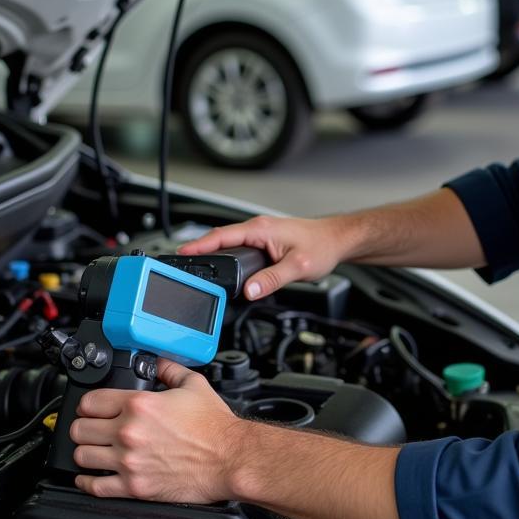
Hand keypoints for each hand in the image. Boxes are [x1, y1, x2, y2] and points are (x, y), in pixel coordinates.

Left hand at [71, 359, 244, 502]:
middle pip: (80, 429)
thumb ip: (169, 370)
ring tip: (93, 450)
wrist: (229, 458)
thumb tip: (158, 362)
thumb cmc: (214, 426)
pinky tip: (90, 477)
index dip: (89, 403)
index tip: (93, 408)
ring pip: (82, 456)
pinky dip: (87, 482)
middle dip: (83, 426)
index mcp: (139, 405)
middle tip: (91, 428)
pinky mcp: (134, 487)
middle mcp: (129, 432)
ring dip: (85, 452)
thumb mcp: (193, 384)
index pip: (90, 402)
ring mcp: (129, 462)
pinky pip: (94, 486)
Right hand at [178, 215, 347, 299]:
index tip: (182, 254)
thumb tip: (249, 291)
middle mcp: (258, 228)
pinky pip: (239, 246)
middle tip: (181, 265)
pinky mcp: (265, 240)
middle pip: (220, 238)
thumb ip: (272, 279)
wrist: (337, 240)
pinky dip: (226, 254)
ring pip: (229, 242)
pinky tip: (222, 266)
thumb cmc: (321, 246)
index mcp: (260, 229)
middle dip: (199, 250)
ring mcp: (261, 233)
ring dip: (213, 252)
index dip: (199, 246)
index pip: (221, 236)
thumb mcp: (298, 267)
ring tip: (196, 267)